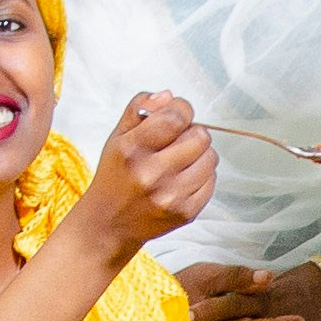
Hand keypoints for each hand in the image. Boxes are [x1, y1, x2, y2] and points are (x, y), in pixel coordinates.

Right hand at [87, 92, 215, 260]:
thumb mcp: (117, 136)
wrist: (108, 224)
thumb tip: (168, 96)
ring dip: (200, 154)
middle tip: (178, 140)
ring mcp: (171, 196)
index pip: (177, 116)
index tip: (177, 114)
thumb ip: (140, 108)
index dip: (182, 109)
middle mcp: (152, 174)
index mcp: (133, 149)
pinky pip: (211, 181)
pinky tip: (183, 178)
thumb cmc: (115, 177)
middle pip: (200, 136)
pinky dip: (202, 175)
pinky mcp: (185, 213)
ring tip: (181, 160)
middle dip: (192, 132)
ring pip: (210, 158)